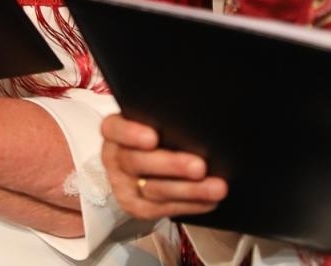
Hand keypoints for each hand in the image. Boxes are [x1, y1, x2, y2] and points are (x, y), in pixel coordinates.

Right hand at [100, 113, 227, 219]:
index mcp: (114, 132)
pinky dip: (190, 204)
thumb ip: (165, 121)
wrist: (142, 169)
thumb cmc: (155, 138)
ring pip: (154, 190)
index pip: (114, 129)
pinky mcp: (137, 207)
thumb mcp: (153, 123)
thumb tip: (196, 125)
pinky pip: (163, 208)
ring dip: (189, 190)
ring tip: (215, 188)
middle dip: (172, 165)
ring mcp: (123, 185)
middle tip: (200, 167)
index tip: (153, 137)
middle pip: (137, 162)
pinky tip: (209, 200)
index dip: (131, 134)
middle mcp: (114, 158)